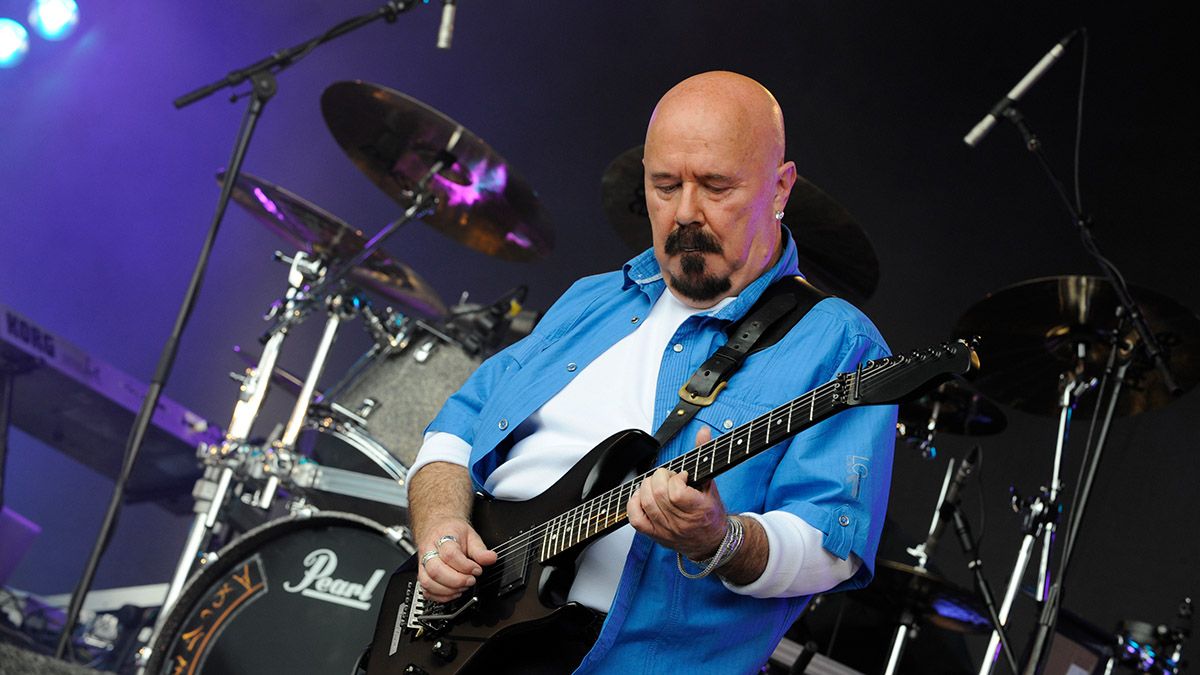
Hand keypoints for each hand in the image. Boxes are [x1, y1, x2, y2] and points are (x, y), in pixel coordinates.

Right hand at [415, 516, 497, 602]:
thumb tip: (491, 558)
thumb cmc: (452, 532)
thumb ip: (480, 549)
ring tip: (463, 587)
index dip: (465, 566)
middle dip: (456, 580)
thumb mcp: (470, 536)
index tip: (477, 570)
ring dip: (448, 590)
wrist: (437, 527)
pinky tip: (453, 593)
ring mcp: (423, 564)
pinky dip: (440, 596)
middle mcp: (429, 551)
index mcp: (442, 538)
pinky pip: (426, 591)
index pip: (449, 554)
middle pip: (436, 570)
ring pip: (428, 582)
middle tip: (471, 580)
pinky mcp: (422, 575)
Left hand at [626, 427, 727, 560]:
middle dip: (659, 478)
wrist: (711, 542)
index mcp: (699, 509)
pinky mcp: (655, 535)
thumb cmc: (710, 512)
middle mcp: (681, 522)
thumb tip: (703, 431)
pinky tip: (642, 495)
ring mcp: (666, 530)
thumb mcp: (711, 482)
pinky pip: (636, 519)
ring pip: (646, 504)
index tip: (682, 476)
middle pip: (657, 495)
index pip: (677, 493)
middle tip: (668, 478)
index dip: (676, 479)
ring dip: (647, 487)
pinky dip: (634, 503)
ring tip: (657, 484)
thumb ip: (704, 455)